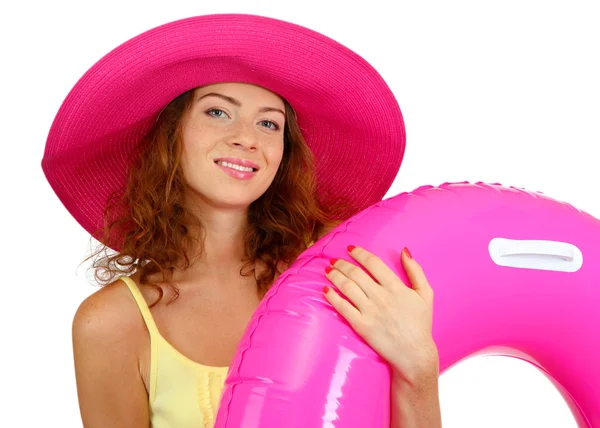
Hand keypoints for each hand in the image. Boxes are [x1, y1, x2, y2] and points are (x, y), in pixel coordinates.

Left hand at [324, 245, 437, 383]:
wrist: (414, 354)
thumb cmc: (421, 324)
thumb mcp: (426, 294)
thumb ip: (416, 270)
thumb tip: (404, 251)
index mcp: (396, 287)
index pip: (373, 263)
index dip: (359, 253)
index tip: (350, 248)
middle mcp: (381, 297)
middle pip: (356, 273)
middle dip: (342, 263)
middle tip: (334, 259)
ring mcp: (370, 311)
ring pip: (347, 287)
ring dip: (335, 276)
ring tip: (328, 270)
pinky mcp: (361, 326)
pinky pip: (342, 307)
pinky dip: (332, 296)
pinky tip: (325, 289)